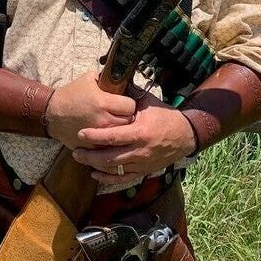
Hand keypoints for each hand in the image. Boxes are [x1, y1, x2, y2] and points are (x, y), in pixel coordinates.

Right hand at [44, 71, 135, 148]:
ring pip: (121, 135)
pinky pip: (109, 145)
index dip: (129, 103)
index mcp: (104, 103)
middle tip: (121, 113)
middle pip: (129, 121)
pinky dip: (109, 141)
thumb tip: (121, 77)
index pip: (131, 105)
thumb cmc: (70, 95)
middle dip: (127, 116)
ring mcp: (98, 135)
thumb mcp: (88, 79)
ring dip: (120, 129)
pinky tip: (106, 133)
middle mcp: (103, 120)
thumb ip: (107, 78)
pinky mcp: (92, 146)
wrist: (51, 113)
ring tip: (114, 123)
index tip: (125, 103)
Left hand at [72, 93, 197, 185]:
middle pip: (109, 158)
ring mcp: (142, 163)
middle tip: (76, 151)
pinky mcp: (144, 171)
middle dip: (90, 156)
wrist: (185, 135)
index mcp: (140, 132)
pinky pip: (123, 179)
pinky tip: (95, 174)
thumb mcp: (148, 103)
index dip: (95, 136)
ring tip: (82, 159)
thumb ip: (129, 97)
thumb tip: (112, 81)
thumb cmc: (165, 116)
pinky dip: (108, 178)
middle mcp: (140, 151)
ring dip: (96, 166)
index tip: (81, 133)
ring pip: (114, 170)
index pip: (113, 137)